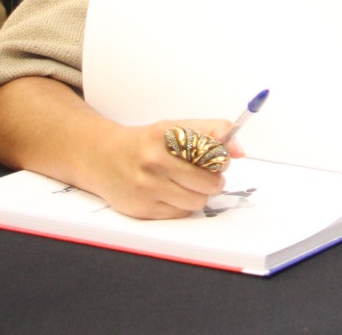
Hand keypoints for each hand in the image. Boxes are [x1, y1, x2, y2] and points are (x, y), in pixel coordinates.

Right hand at [89, 118, 242, 219]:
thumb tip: (240, 150)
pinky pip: (180, 214)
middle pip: (208, 183)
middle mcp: (153, 162)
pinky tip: (171, 194)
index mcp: (164, 136)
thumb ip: (210, 131)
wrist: (101, 157)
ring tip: (189, 185)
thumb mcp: (174, 127)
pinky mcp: (142, 209)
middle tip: (207, 175)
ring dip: (199, 195)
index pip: (211, 149)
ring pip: (197, 202)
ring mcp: (146, 188)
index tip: (222, 158)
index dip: (222, 157)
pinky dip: (182, 206)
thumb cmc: (144, 143)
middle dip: (214, 180)